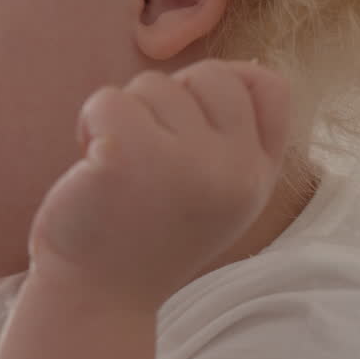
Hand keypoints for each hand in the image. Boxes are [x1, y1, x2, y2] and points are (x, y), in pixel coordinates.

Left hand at [28, 59, 290, 310]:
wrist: (97, 294)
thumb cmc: (145, 230)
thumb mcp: (217, 192)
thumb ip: (237, 139)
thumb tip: (247, 63)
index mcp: (257, 176)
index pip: (270, 86)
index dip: (228, 83)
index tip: (189, 123)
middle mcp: (234, 171)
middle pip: (210, 74)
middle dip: (168, 99)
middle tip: (146, 150)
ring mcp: (186, 163)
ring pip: (152, 85)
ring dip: (123, 116)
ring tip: (118, 168)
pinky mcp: (130, 156)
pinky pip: (108, 99)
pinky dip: (89, 123)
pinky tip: (91, 166)